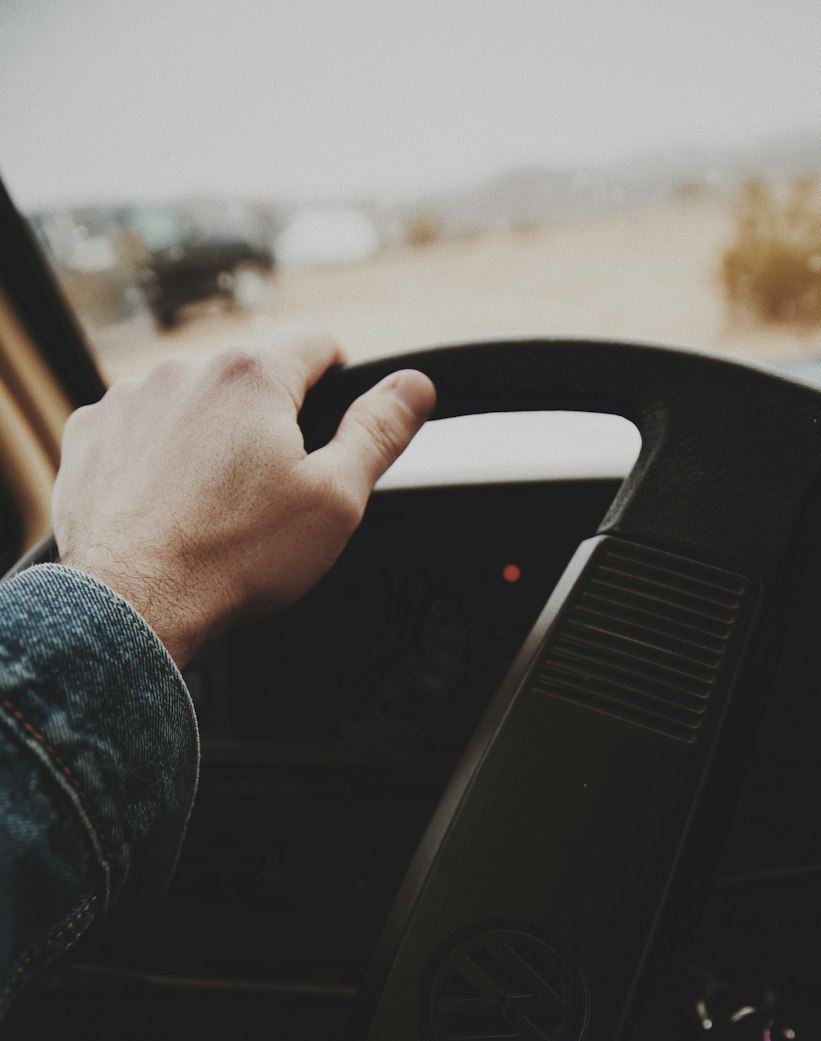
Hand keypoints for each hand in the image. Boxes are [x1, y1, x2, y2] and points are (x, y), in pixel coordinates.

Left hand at [52, 325, 435, 667]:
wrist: (133, 604)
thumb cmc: (236, 557)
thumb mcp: (335, 500)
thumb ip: (379, 433)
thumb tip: (415, 386)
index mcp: (253, 375)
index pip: (316, 342)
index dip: (338, 381)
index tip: (332, 426)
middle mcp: (186, 370)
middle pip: (251, 378)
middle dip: (268, 422)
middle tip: (272, 493)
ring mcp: (129, 399)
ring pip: (193, 404)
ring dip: (210, 438)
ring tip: (214, 507)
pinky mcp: (91, 435)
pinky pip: (139, 431)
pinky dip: (157, 459)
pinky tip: (168, 507)